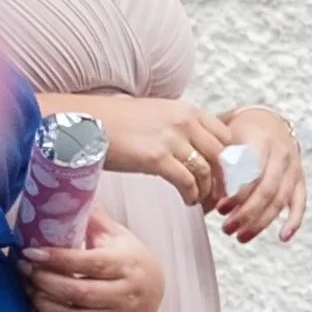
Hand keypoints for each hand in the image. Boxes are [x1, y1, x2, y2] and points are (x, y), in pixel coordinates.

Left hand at [16, 216, 160, 311]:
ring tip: (30, 290)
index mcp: (128, 265)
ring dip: (43, 306)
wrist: (154, 293)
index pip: (88, 263)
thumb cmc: (129, 260)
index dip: (55, 259)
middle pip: (78, 293)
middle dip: (44, 282)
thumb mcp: (116, 236)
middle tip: (25, 271)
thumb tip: (67, 192)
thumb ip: (92, 218)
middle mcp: (126, 294)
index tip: (30, 253)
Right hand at [96, 96, 239, 206]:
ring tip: (202, 201)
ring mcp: (171, 139)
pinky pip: (187, 182)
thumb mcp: (156, 115)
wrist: (81, 123)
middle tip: (220, 194)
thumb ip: (179, 127)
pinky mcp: (156, 158)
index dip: (230, 158)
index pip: (226, 136)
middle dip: (224, 178)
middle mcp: (184, 121)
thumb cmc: (114, 122)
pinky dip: (192, 195)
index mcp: (187, 110)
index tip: (227, 175)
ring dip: (208, 191)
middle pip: (222, 155)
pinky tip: (188, 200)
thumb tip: (196, 148)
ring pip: (207, 171)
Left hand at [202, 103, 305, 241]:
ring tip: (241, 237)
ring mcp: (293, 167)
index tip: (219, 207)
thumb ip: (216, 166)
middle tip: (227, 228)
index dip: (237, 194)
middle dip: (247, 213)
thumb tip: (200, 199)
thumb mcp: (223, 140)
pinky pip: (300, 202)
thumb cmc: (238, 133)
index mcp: (260, 141)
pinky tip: (283, 237)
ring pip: (281, 199)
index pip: (252, 172)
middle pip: (268, 189)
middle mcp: (281, 153)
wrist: (265, 120)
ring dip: (262, 222)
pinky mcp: (300, 179)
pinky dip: (293, 221)